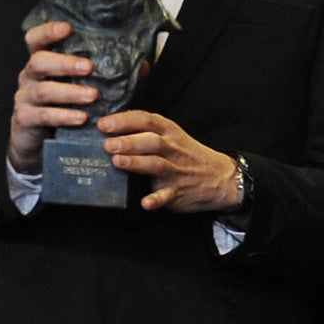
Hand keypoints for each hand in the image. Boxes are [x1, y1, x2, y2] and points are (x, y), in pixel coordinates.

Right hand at [8, 20, 96, 173]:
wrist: (39, 145)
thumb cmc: (66, 109)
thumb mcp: (83, 88)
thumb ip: (108, 76)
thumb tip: (142, 65)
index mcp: (43, 63)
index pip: (36, 40)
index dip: (47, 31)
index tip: (67, 28)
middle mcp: (30, 77)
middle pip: (38, 61)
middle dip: (64, 63)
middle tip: (89, 67)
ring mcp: (25, 98)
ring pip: (43, 90)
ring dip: (70, 92)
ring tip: (93, 96)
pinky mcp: (26, 120)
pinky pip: (43, 116)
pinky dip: (63, 116)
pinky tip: (81, 118)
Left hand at [98, 110, 240, 214]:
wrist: (220, 177)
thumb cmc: (187, 155)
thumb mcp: (172, 135)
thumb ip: (146, 130)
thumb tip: (111, 126)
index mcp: (169, 132)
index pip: (146, 120)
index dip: (124, 121)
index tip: (104, 124)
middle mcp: (172, 149)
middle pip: (151, 141)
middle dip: (128, 142)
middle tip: (107, 144)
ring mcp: (176, 171)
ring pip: (156, 165)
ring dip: (137, 163)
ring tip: (117, 163)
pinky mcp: (178, 192)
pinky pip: (167, 196)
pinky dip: (156, 199)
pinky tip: (145, 203)